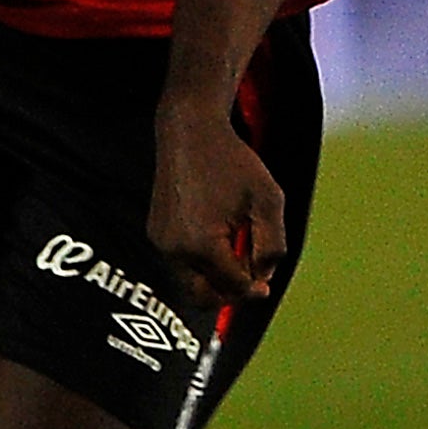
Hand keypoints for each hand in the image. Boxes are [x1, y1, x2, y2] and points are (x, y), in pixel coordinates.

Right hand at [150, 101, 288, 311]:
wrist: (190, 131)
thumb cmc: (231, 162)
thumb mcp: (268, 201)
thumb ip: (272, 245)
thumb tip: (263, 276)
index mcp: (202, 244)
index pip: (232, 287)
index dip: (253, 290)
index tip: (265, 286)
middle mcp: (174, 249)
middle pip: (203, 297)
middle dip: (229, 295)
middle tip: (251, 281)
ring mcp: (160, 242)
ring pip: (189, 283)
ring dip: (214, 280)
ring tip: (237, 255)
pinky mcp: (155, 233)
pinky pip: (179, 265)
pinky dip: (200, 265)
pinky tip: (219, 242)